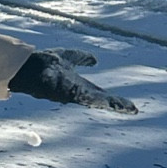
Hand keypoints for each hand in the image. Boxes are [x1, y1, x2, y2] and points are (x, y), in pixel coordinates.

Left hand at [7, 49, 137, 113]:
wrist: (32, 68)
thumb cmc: (46, 64)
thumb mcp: (70, 57)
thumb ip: (81, 58)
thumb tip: (94, 60)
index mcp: (79, 86)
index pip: (99, 93)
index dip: (113, 98)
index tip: (128, 104)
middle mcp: (79, 92)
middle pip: (102, 100)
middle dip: (118, 105)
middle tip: (134, 110)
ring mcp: (77, 94)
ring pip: (100, 101)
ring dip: (115, 105)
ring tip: (131, 109)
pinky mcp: (74, 94)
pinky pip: (92, 98)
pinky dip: (105, 101)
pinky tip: (116, 104)